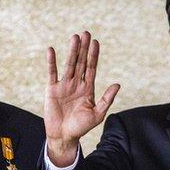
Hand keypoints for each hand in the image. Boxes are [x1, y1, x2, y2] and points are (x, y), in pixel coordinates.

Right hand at [45, 31, 119, 166]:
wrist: (64, 136)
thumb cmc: (81, 127)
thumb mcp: (97, 114)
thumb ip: (107, 99)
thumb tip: (117, 84)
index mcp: (88, 88)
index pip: (91, 68)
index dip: (94, 55)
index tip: (96, 42)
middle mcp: (76, 84)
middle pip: (81, 62)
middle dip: (83, 48)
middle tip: (86, 33)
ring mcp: (64, 85)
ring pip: (69, 64)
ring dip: (71, 51)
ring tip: (74, 37)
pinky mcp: (52, 89)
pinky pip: (52, 73)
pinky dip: (52, 62)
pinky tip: (52, 50)